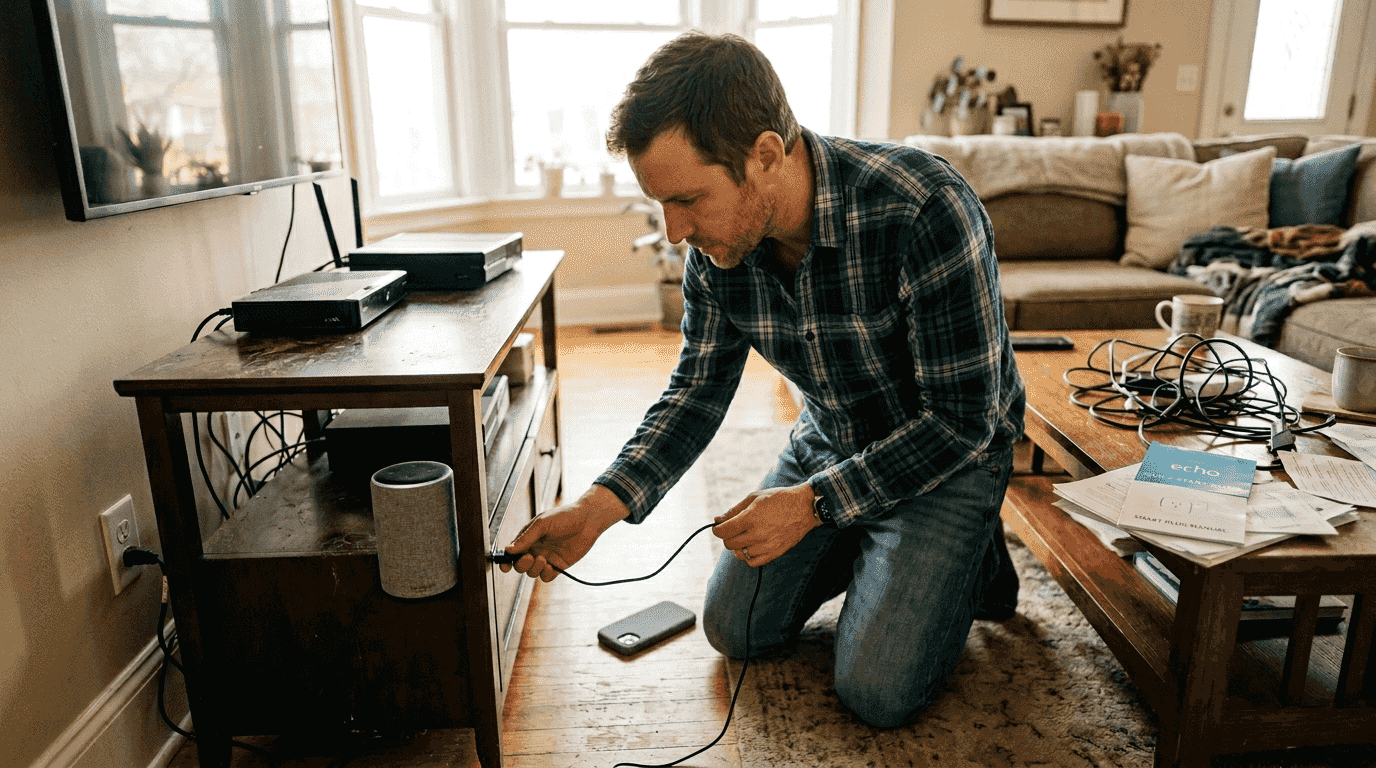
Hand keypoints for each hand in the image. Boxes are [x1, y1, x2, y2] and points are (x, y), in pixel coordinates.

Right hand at [501, 484, 628, 581]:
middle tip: (529, 557)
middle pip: (519, 565)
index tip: (504, 565)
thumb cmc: (564, 517)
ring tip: (543, 559)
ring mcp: (547, 558)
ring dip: (534, 569)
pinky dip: (546, 574)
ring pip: (532, 573)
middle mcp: (535, 549)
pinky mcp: (559, 565)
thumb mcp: (542, 524)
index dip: (506, 560)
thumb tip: (508, 550)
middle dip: (521, 565)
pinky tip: (551, 566)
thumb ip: (526, 538)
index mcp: (528, 538)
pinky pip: (546, 577)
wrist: (588, 520)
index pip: (512, 552)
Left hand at [712, 483, 818, 566]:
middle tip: (735, 529)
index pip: (723, 532)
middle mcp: (757, 534)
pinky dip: (749, 556)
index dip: (717, 529)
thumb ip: (734, 510)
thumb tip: (717, 520)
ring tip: (746, 536)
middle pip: (729, 544)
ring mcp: (767, 546)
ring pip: (740, 554)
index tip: (719, 527)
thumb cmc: (778, 498)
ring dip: (738, 546)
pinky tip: (753, 546)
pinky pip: (753, 562)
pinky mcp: (775, 553)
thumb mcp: (754, 497)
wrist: (805, 507)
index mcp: (750, 518)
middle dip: (728, 536)